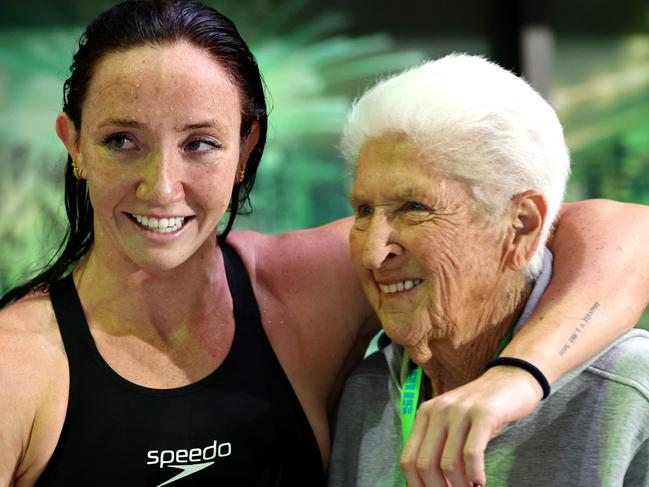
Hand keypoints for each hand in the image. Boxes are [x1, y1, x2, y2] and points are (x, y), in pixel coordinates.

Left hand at [400, 365, 543, 485]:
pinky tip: (480, 483)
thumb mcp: (453, 422)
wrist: (512, 378)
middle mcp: (438, 410)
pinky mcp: (483, 414)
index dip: (417, 484)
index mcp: (425, 414)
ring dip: (459, 486)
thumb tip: (432, 482)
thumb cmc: (483, 409)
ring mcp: (460, 411)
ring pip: (448, 462)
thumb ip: (440, 445)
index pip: (408, 459)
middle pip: (425, 464)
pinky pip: (472, 453)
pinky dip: (474, 475)